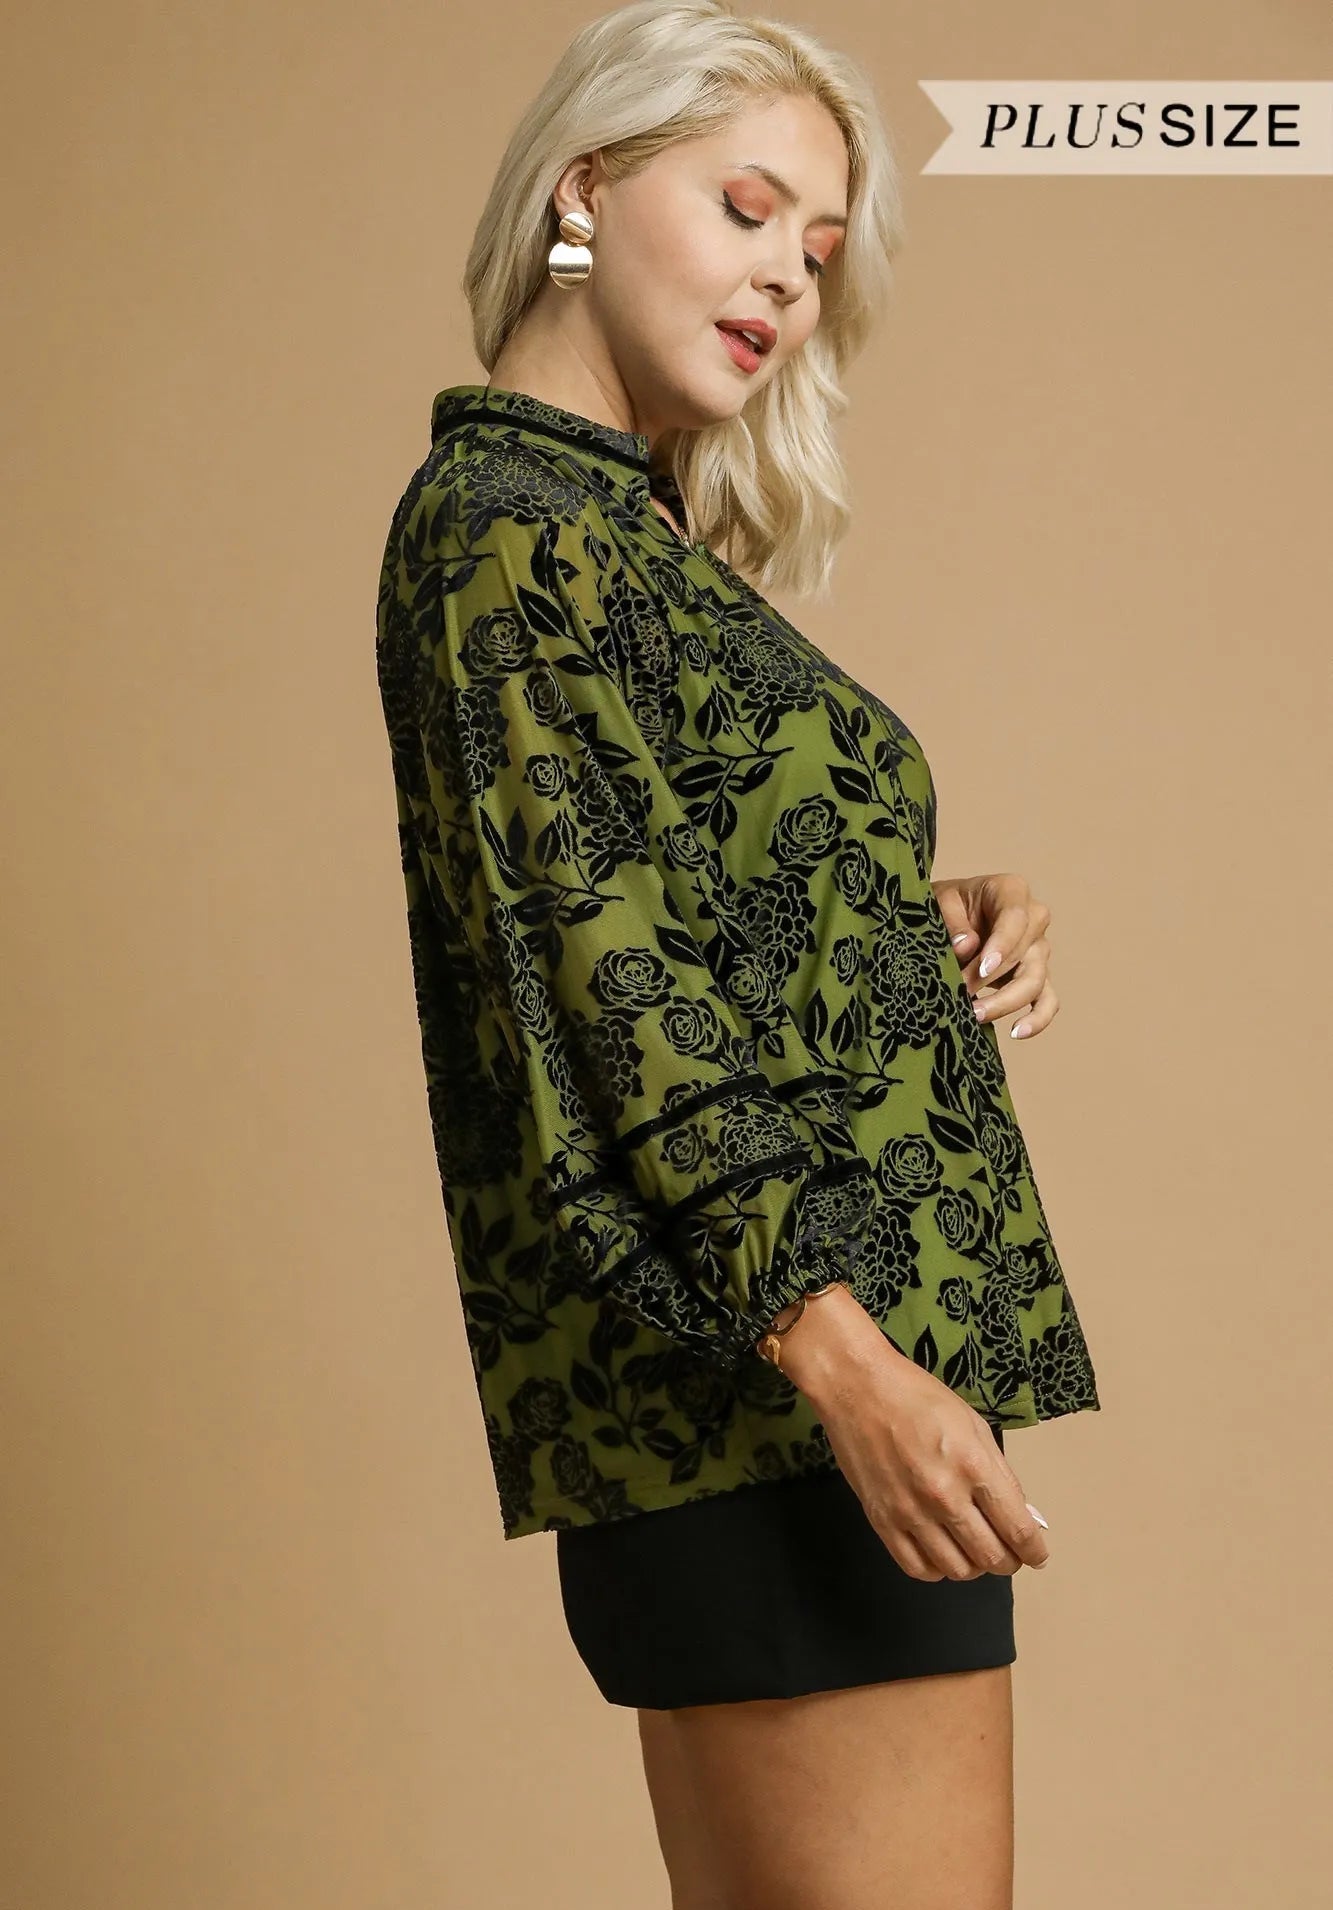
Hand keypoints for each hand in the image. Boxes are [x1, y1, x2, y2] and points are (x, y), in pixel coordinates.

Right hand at [776, 1286, 1050, 1579]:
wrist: (857, 1387)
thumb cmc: (918, 1397)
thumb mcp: (973, 1424)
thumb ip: (997, 1472)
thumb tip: (1017, 1512)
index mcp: (973, 1466)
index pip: (1017, 1529)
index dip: (1034, 1551)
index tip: (1037, 1556)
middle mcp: (944, 1495)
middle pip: (991, 1557)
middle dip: (1009, 1562)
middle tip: (1009, 1554)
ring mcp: (910, 1512)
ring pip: (957, 1569)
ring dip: (974, 1567)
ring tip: (973, 1551)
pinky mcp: (881, 1520)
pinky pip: (917, 1568)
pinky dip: (937, 1569)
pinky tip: (941, 1553)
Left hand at [930, 870, 1059, 1042]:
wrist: (948, 917)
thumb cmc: (946, 905)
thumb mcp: (939, 903)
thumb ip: (953, 922)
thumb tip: (968, 946)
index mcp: (1011, 891)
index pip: (1016, 918)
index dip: (1001, 945)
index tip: (982, 969)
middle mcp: (1033, 919)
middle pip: (1025, 954)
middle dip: (991, 978)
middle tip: (960, 994)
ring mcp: (1038, 949)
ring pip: (1035, 980)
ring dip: (1005, 1002)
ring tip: (975, 1015)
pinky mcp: (1036, 976)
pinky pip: (1047, 1000)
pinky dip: (1037, 1018)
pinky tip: (1017, 1032)